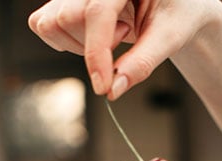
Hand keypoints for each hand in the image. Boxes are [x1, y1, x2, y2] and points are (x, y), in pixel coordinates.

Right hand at [28, 0, 216, 98]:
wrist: (174, 5)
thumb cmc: (177, 12)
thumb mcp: (170, 36)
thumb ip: (142, 63)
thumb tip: (113, 91)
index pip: (96, 11)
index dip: (97, 53)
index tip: (103, 86)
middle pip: (66, 18)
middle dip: (93, 44)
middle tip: (125, 34)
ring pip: (50, 24)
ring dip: (80, 43)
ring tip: (115, 31)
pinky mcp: (62, 1)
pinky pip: (43, 25)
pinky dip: (66, 41)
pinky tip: (94, 35)